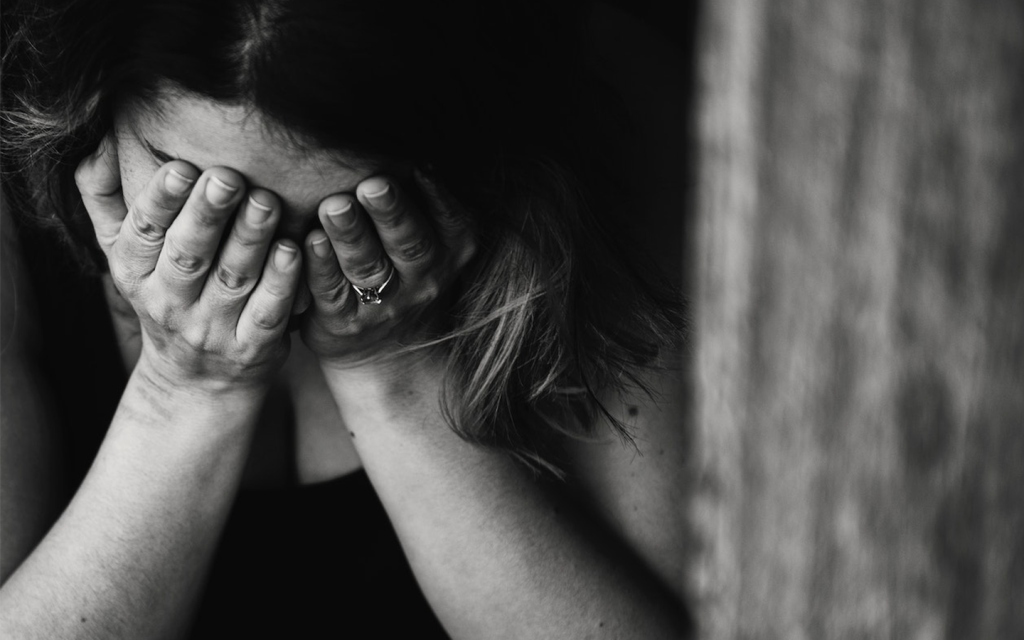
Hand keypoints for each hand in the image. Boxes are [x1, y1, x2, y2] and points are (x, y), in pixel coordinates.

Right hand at [76, 135, 300, 392]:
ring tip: (266, 201)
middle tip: (229, 177)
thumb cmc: (165, 294)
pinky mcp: (252, 348)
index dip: (160, 200)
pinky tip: (293, 250)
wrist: (196, 380)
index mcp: (134, 272)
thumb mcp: (123, 253)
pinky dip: (281, 283)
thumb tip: (97, 140)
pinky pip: (267, 313)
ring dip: (250, 239)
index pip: (144, 233)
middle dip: (208, 214)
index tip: (180, 166)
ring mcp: (212, 329)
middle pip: (189, 255)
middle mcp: (169, 302)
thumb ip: (105, 198)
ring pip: (232, 279)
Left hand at [300, 169, 476, 371]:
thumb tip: (399, 130)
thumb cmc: (403, 270)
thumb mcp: (431, 238)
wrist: (386, 349)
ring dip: (350, 235)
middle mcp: (424, 279)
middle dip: (391, 212)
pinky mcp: (344, 322)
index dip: (434, 194)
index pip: (448, 219)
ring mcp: (385, 305)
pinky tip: (308, 241)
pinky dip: (320, 267)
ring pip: (368, 267)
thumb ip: (422, 197)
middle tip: (372, 184)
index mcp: (450, 249)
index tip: (418, 163)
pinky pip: (331, 292)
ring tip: (334, 206)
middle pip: (409, 243)